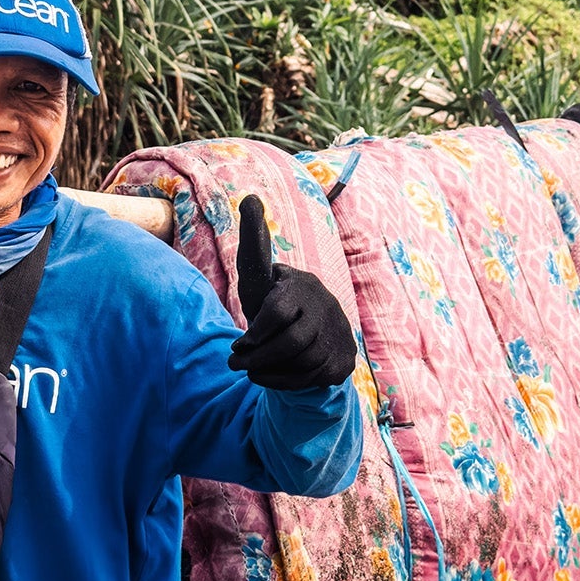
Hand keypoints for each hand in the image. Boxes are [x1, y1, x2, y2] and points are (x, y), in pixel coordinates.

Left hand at [228, 194, 356, 391]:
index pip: (280, 310)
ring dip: (269, 371)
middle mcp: (326, 306)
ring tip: (250, 369)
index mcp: (302, 286)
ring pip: (304, 361)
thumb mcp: (258, 276)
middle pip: (292, 341)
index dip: (257, 332)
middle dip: (258, 357)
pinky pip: (314, 378)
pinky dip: (285, 383)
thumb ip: (254, 243)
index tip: (240, 345)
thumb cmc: (273, 303)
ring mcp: (339, 334)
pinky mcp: (344, 360)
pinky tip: (268, 377)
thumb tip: (250, 197)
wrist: (306, 336)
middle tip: (234, 364)